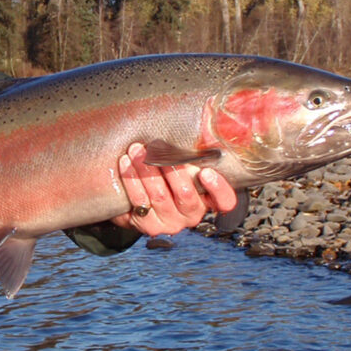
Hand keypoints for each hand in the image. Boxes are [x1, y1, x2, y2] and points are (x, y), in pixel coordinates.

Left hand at [110, 143, 236, 236]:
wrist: (137, 202)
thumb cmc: (165, 177)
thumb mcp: (182, 167)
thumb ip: (189, 156)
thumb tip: (195, 124)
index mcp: (207, 200)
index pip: (224, 202)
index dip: (218, 189)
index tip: (206, 172)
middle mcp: (191, 214)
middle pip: (185, 193)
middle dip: (169, 167)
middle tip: (156, 147)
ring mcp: (170, 223)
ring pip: (159, 195)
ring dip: (146, 169)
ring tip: (136, 150)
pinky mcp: (149, 226)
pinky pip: (139, 201)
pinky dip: (131, 179)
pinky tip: (125, 162)